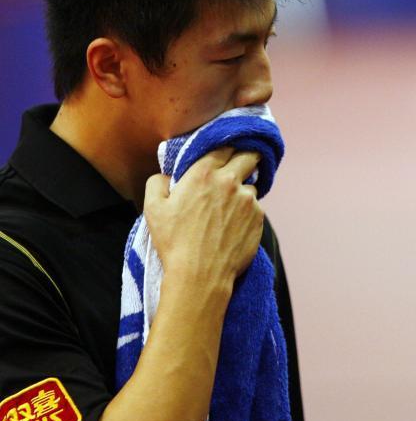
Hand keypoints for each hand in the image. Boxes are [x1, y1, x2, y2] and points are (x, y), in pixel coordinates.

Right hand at [144, 147, 263, 299]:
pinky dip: (248, 213)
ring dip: (243, 192)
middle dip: (246, 158)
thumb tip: (167, 175)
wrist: (200, 274)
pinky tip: (233, 226)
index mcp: (203, 173)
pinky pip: (256, 208)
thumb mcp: (153, 208)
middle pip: (249, 156)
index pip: (224, 146)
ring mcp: (248, 200)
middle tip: (240, 167)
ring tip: (228, 210)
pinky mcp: (259, 218)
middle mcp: (230, 181)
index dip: (226, 149)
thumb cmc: (174, 241)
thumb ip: (158, 182)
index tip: (225, 153)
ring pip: (252, 186)